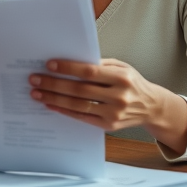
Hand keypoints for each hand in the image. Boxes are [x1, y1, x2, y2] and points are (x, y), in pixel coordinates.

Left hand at [28, 58, 186, 153]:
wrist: (151, 107)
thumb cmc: (132, 83)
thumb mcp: (121, 67)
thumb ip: (98, 64)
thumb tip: (69, 61)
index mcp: (122, 77)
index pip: (89, 71)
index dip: (68, 68)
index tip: (49, 64)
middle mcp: (119, 96)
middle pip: (79, 89)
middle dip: (54, 84)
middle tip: (34, 79)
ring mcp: (113, 113)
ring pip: (78, 105)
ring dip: (54, 98)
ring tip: (36, 92)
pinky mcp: (108, 126)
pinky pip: (81, 117)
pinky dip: (63, 110)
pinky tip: (50, 104)